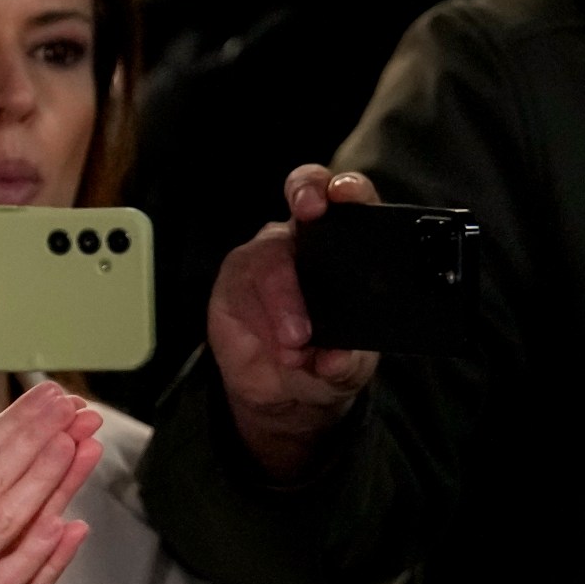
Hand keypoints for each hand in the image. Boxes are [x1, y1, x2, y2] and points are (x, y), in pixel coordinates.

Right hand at [206, 164, 382, 480]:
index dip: (349, 189)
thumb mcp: (350, 367)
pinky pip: (242, 287)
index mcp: (346, 247)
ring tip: (298, 344)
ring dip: (285, 299)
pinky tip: (279, 347)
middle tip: (312, 212)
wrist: (283, 393)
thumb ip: (348, 362)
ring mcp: (266, 258)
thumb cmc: (324, 361)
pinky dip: (262, 320)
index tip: (346, 195)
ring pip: (270, 256)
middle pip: (304, 194)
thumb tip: (338, 358)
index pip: (351, 202)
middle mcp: (304, 242)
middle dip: (307, 193)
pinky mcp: (233, 282)